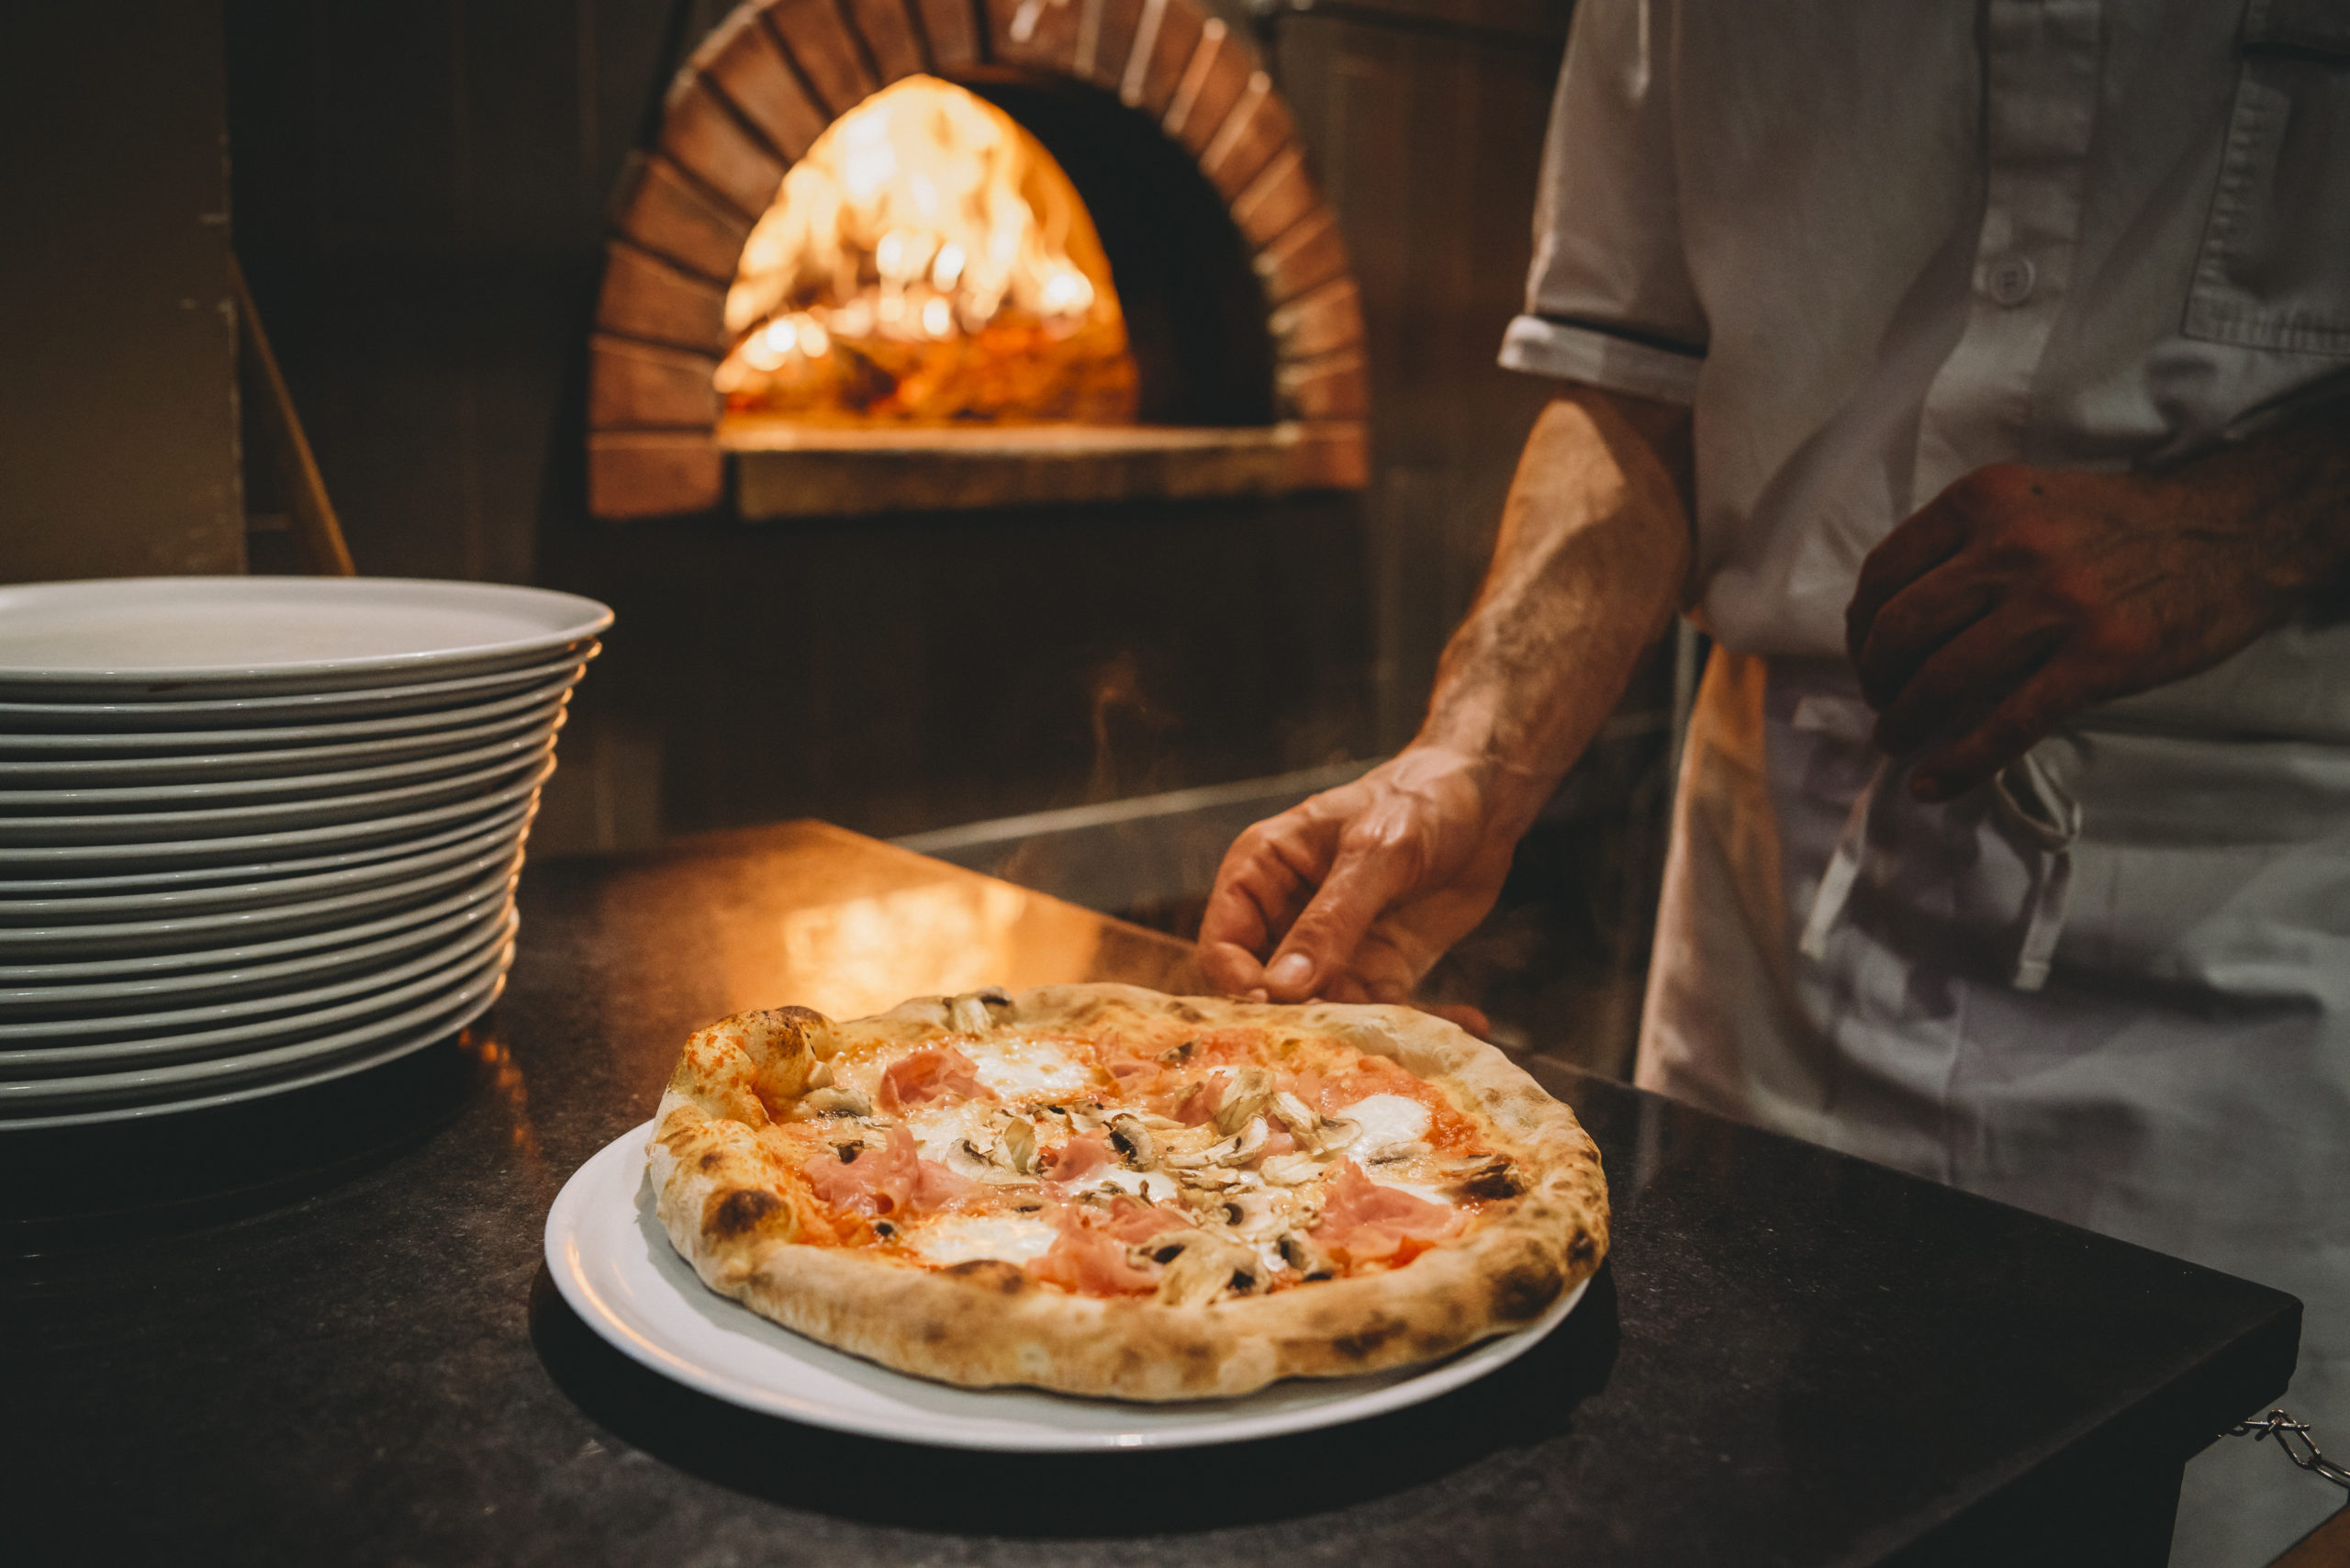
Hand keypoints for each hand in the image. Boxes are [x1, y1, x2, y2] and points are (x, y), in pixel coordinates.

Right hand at [1195, 747, 1522, 1034]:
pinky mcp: (1382, 969)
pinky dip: (1421, 1022)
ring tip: (1407, 1040)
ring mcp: (1334, 949)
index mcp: (1262, 872)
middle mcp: (1288, 917)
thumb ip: (1331, 919)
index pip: (1222, 942)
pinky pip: (1386, 1010)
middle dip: (1298, 1019)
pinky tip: (1471, 1018)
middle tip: (1337, 1043)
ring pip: (1326, 1009)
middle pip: (1267, 988)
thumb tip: (1283, 987)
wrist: (1486, 798)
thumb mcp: (1376, 852)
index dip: (1236, 982)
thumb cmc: (1420, 799)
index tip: (1270, 1009)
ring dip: (1363, 1030)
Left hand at [1846, 460, 2336, 799]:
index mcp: (1984, 501)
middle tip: (1885, 706)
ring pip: (1943, 679)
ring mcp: (2056, 601)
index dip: (1861, 631)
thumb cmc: (2123, 526)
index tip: (1868, 659)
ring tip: (1898, 742)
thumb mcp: (2032, 505)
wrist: (2236, 530)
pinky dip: (1959, 763)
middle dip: (1877, 681)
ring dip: (1905, 723)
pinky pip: (2008, 724)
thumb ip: (1967, 546)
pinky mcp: (2100, 656)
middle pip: (1901, 631)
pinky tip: (1934, 783)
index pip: (1885, 575)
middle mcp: (2011, 545)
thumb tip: (1891, 620)